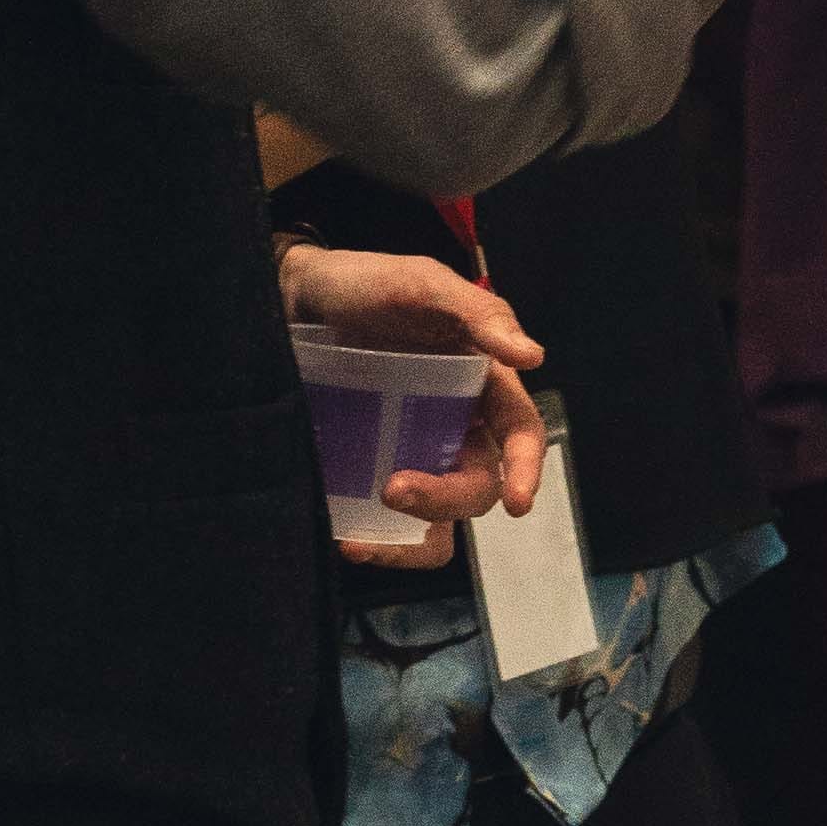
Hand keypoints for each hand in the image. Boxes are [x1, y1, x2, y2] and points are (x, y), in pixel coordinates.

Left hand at [274, 243, 551, 519]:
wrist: (291, 297)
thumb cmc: (366, 282)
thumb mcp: (422, 285)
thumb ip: (478, 314)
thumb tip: (535, 356)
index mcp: (483, 384)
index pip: (521, 434)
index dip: (528, 470)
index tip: (517, 503)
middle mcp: (456, 427)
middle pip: (477, 486)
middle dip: (445, 499)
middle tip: (393, 488)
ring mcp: (412, 453)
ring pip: (436, 522)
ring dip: (409, 542)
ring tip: (362, 541)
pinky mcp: (368, 470)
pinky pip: (385, 523)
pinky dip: (374, 539)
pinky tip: (344, 536)